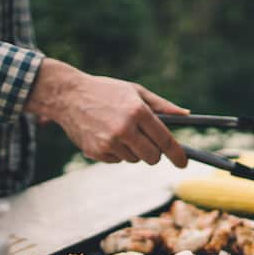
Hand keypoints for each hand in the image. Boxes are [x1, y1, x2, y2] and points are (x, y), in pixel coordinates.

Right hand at [23, 58, 188, 167]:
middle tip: (148, 143)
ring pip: (134, 160)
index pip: (165, 140)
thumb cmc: (105, 91)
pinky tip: (106, 136)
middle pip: (152, 157)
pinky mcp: (96, 152)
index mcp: (138, 112)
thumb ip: (162, 106)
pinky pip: (117, 161)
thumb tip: (186, 115)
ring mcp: (109, 142)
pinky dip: (116, 152)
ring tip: (120, 131)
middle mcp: (125, 129)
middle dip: (154, 153)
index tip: (184, 163)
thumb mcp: (135, 91)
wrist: (68, 96)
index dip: (178, 154)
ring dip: (133, 151)